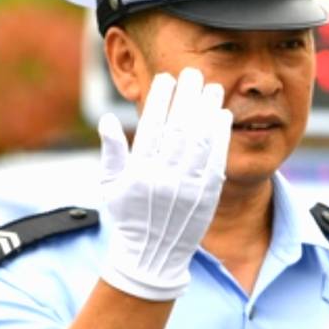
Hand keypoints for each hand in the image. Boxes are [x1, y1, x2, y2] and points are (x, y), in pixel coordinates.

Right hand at [98, 68, 232, 302]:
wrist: (152, 256)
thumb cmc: (128, 217)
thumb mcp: (110, 185)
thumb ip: (111, 152)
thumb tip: (107, 119)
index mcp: (138, 172)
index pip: (152, 126)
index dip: (161, 99)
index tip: (167, 78)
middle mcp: (164, 178)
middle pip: (178, 127)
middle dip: (186, 96)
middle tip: (192, 72)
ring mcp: (188, 187)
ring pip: (200, 140)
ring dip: (207, 110)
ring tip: (211, 87)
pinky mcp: (207, 195)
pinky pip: (216, 159)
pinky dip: (220, 135)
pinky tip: (222, 115)